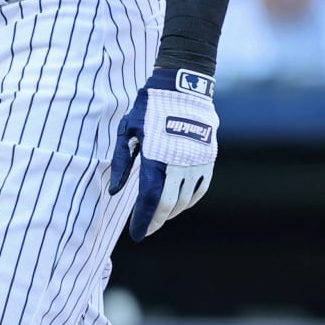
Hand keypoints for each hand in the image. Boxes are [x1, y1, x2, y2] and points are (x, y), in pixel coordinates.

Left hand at [109, 68, 217, 241]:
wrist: (182, 89)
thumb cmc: (148, 108)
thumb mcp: (127, 130)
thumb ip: (122, 162)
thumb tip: (116, 192)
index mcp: (156, 158)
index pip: (150, 200)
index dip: (143, 220)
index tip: (136, 235)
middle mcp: (178, 165)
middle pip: (168, 205)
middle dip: (156, 221)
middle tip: (145, 229)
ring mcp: (196, 163)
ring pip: (185, 200)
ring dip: (171, 212)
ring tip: (158, 216)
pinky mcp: (208, 160)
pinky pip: (200, 189)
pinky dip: (188, 201)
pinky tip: (178, 204)